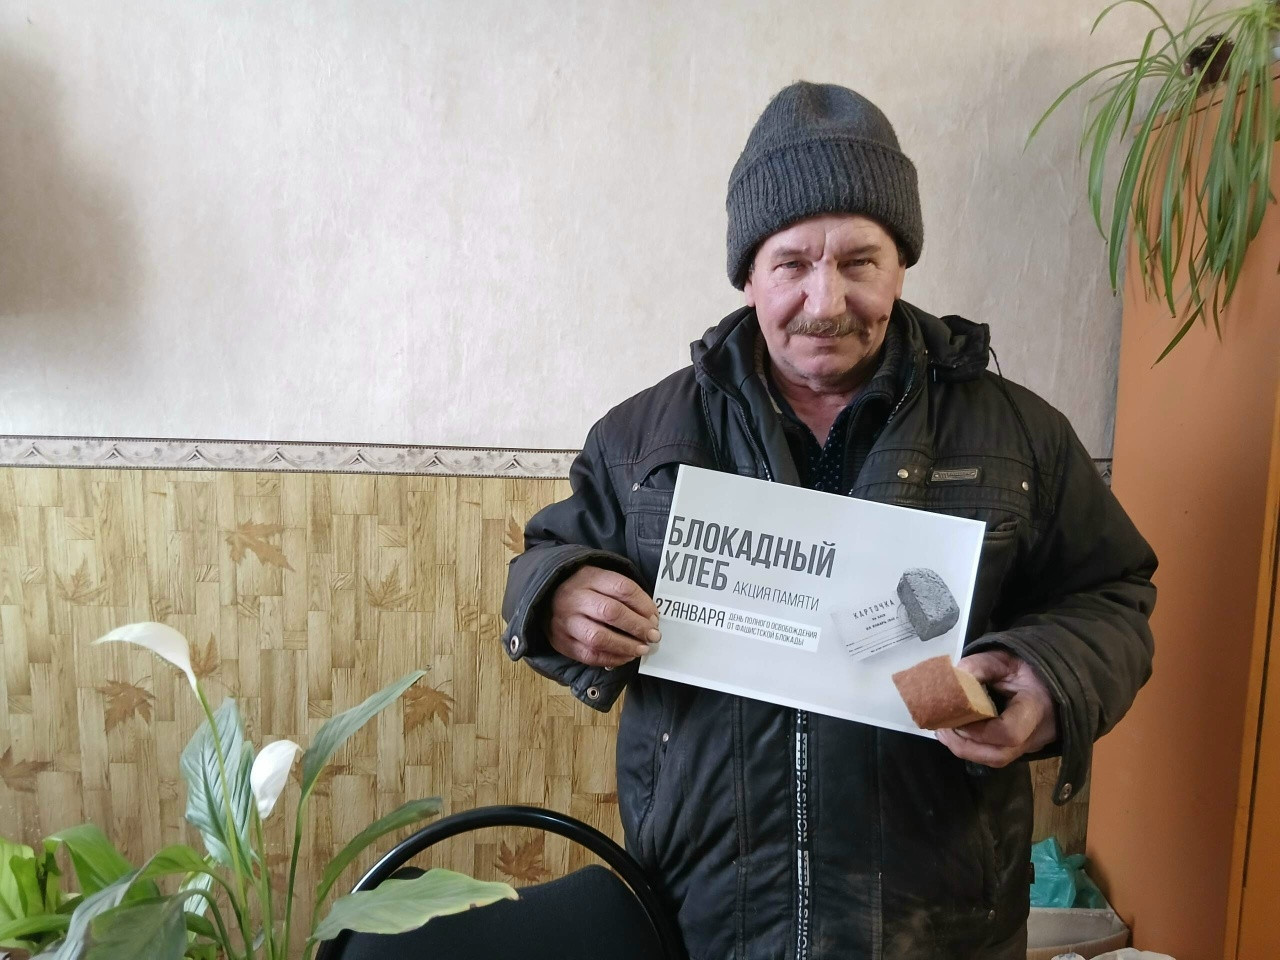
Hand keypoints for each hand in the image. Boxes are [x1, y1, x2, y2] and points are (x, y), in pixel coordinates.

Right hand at [546, 566, 660, 667]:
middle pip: (612, 612)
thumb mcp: (600, 579)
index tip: (655, 617)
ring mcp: (566, 621)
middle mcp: (575, 598)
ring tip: (642, 649)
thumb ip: (623, 594)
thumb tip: (651, 618)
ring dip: (626, 646)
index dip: (644, 604)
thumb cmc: (584, 590)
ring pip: (599, 638)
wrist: (546, 597)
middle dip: (638, 627)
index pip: (622, 588)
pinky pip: (589, 655)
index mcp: (589, 577)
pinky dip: (612, 658)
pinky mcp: (562, 642)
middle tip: (653, 636)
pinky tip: (625, 657)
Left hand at [935, 650, 1056, 767]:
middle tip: (943, 728)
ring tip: (944, 731)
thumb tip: (954, 677)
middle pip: (999, 755)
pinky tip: (956, 733)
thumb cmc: (1026, 668)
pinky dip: (973, 747)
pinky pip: (996, 754)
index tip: (957, 715)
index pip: (1010, 732)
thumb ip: (980, 666)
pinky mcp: (1020, 748)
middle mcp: (1036, 734)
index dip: (978, 730)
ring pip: (996, 759)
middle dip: (965, 746)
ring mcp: (1030, 745)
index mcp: (1036, 708)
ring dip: (965, 749)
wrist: (1048, 681)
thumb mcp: (1004, 659)